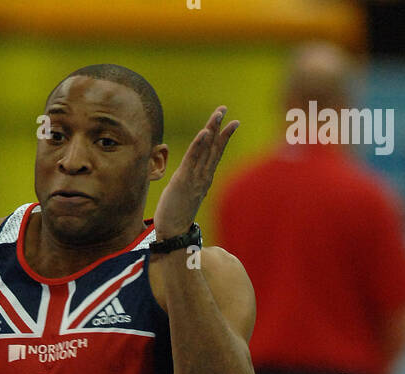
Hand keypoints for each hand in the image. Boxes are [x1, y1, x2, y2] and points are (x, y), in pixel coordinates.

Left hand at [154, 106, 239, 238]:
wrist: (173, 233)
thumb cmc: (177, 214)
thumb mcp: (187, 193)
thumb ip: (191, 180)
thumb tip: (191, 173)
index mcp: (205, 178)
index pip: (215, 152)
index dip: (222, 135)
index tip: (230, 120)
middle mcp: (203, 176)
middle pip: (213, 147)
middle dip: (219, 127)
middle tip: (224, 109)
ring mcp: (195, 178)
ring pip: (206, 150)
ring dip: (212, 130)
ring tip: (217, 114)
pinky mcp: (183, 181)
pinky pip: (192, 159)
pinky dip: (199, 145)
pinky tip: (204, 133)